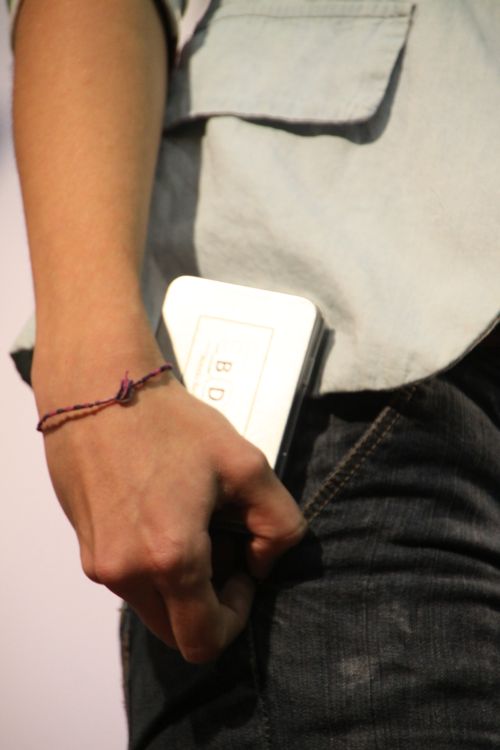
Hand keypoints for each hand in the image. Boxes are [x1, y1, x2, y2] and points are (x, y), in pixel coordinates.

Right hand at [35, 351, 305, 663]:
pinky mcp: (85, 547)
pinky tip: (161, 511)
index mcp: (170, 558)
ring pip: (151, 606)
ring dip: (179, 583)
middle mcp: (126, 572)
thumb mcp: (247, 466)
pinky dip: (152, 564)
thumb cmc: (170, 422)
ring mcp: (99, 563)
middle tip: (219, 544)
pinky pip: (128, 578)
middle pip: (176, 632)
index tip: (243, 572)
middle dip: (207, 602)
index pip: (204, 641)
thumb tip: (262, 563)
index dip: (235, 617)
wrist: (100, 389)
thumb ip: (280, 525)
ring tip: (190, 520)